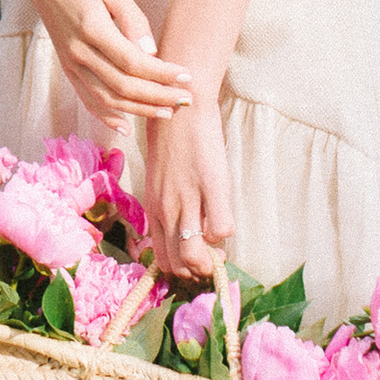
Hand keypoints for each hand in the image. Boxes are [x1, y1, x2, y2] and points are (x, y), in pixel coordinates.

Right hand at [36, 0, 197, 130]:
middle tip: (185, 100)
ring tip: (167, 113)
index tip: (186, 76)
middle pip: (123, 86)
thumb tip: (152, 52)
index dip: (162, 74)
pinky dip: (106, 117)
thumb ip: (133, 20)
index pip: (133, 62)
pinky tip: (126, 127)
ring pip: (107, 99)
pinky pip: (87, 99)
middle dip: (157, 97)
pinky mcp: (67, 69)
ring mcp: (71, 64)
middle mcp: (79, 52)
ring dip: (139, 110)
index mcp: (93, 30)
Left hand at [141, 96, 234, 282]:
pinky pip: (221, 229)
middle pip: (179, 265)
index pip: (164, 261)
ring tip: (220, 250)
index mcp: (154, 210)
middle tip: (213, 259)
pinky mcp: (211, 186)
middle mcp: (167, 211)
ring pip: (196, 255)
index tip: (197, 262)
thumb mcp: (161, 181)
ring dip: (212, 261)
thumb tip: (184, 232)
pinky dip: (225, 234)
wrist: (180, 108)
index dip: (182, 269)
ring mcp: (187, 200)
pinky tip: (224, 218)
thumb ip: (168, 207)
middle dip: (198, 271)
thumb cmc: (174, 144)